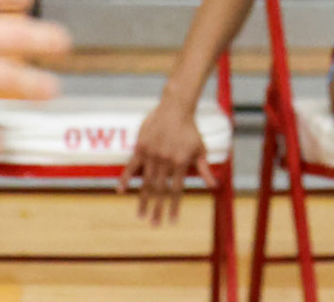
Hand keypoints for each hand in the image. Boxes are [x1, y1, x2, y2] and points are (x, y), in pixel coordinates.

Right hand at [119, 99, 212, 224]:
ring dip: (143, 200)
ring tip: (141, 215)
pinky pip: (131, 166)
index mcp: (181, 162)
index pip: (176, 190)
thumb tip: (213, 186)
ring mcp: (152, 155)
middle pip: (160, 190)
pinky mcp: (141, 148)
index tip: (171, 221)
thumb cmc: (190, 129)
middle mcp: (165, 161)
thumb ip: (205, 168)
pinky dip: (126, 179)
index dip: (174, 207)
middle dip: (157, 209)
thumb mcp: (200, 148)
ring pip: (146, 182)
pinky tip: (121, 191)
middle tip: (154, 225)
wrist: (175, 108)